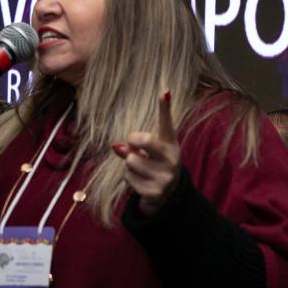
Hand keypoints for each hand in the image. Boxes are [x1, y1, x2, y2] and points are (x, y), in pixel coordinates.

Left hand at [111, 90, 180, 216]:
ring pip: (130, 161)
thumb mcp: (145, 153)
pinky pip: (128, 178)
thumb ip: (132, 147)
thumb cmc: (153, 166)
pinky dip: (129, 180)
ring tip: (140, 171)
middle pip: (144, 140)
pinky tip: (140, 183)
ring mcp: (166, 176)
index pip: (166, 123)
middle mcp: (172, 158)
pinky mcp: (156, 191)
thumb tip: (115, 147)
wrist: (166, 196)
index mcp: (169, 144)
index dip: (164, 107)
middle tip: (134, 148)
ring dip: (128, 166)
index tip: (165, 91)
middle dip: (132, 142)